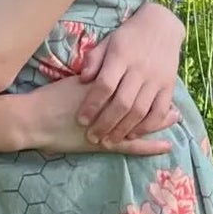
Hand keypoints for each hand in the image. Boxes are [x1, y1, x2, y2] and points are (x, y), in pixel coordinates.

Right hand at [24, 79, 174, 156]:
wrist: (35, 118)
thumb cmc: (52, 98)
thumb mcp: (76, 80)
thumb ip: (94, 73)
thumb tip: (108, 67)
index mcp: (107, 85)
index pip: (134, 83)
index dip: (150, 80)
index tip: (162, 76)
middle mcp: (114, 104)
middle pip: (143, 100)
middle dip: (159, 99)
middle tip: (177, 99)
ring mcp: (111, 125)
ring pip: (141, 122)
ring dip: (160, 120)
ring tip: (176, 117)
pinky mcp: (106, 143)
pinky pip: (133, 146)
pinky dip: (150, 146)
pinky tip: (166, 146)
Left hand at [76, 0, 184, 142]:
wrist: (161, 26)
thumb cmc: (128, 36)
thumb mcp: (108, 42)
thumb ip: (94, 60)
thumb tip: (83, 79)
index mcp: (121, 56)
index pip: (105, 85)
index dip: (92, 105)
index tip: (81, 120)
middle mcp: (140, 69)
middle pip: (122, 103)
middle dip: (105, 124)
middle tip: (93, 137)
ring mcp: (157, 79)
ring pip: (140, 110)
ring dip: (123, 129)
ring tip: (109, 141)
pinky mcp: (169, 86)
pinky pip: (159, 111)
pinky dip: (147, 126)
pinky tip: (133, 134)